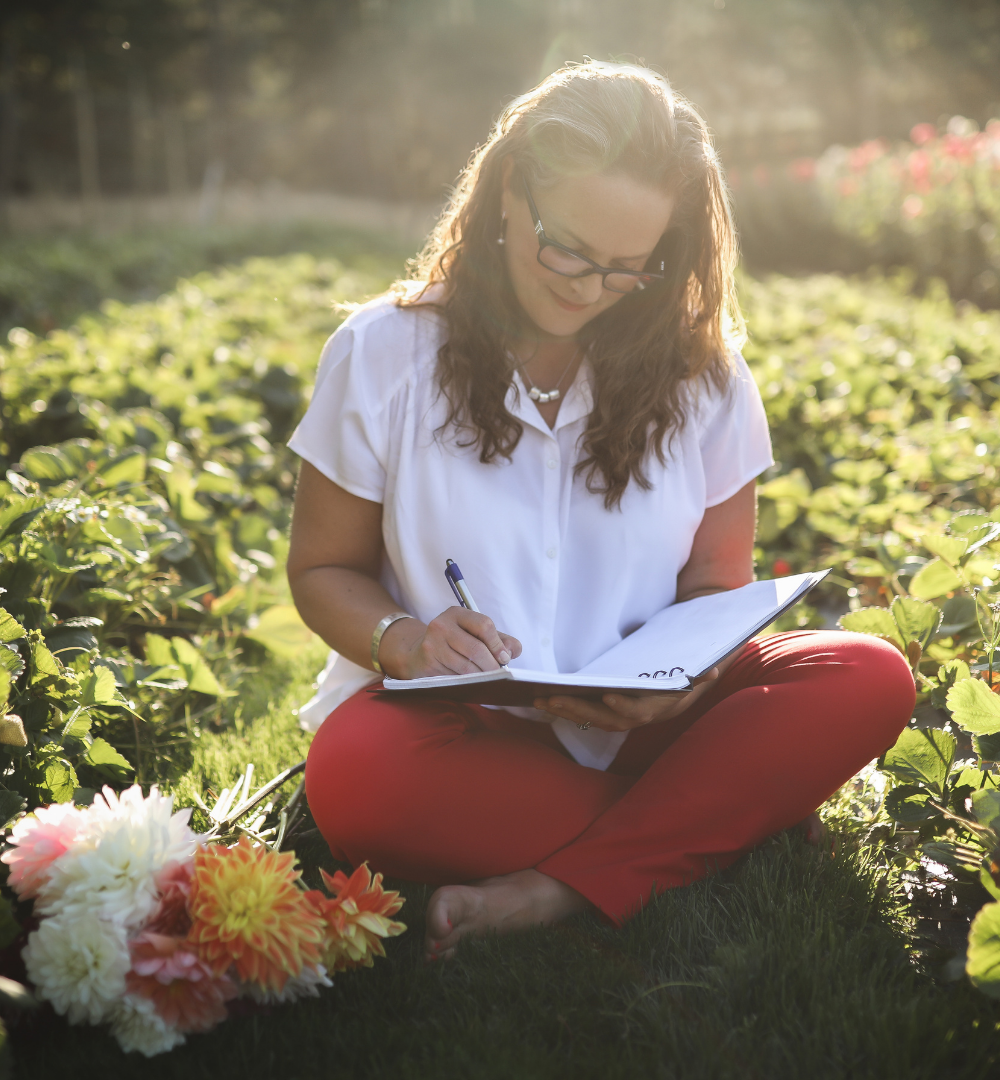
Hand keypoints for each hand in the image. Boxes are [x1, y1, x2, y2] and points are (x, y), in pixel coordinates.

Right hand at [379, 607, 521, 679]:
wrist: (418, 654)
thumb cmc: (454, 644)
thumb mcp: (475, 635)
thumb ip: (499, 640)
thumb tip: (513, 651)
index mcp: (457, 613)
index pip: (484, 625)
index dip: (497, 644)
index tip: (504, 658)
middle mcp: (442, 624)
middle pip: (476, 648)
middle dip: (492, 665)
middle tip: (498, 674)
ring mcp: (432, 643)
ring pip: (466, 667)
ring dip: (481, 677)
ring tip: (487, 680)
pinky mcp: (427, 662)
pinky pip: (454, 677)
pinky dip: (467, 683)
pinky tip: (471, 683)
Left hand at [534, 668, 720, 732]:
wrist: (691, 679)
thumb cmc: (691, 670)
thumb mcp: (699, 670)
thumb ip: (701, 673)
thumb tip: (709, 672)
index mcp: (661, 708)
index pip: (640, 712)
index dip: (624, 707)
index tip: (606, 696)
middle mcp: (642, 717)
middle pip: (606, 719)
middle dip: (578, 709)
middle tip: (551, 697)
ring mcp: (626, 717)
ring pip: (593, 719)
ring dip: (567, 711)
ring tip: (540, 698)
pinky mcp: (613, 712)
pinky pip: (589, 715)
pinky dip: (568, 709)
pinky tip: (546, 699)